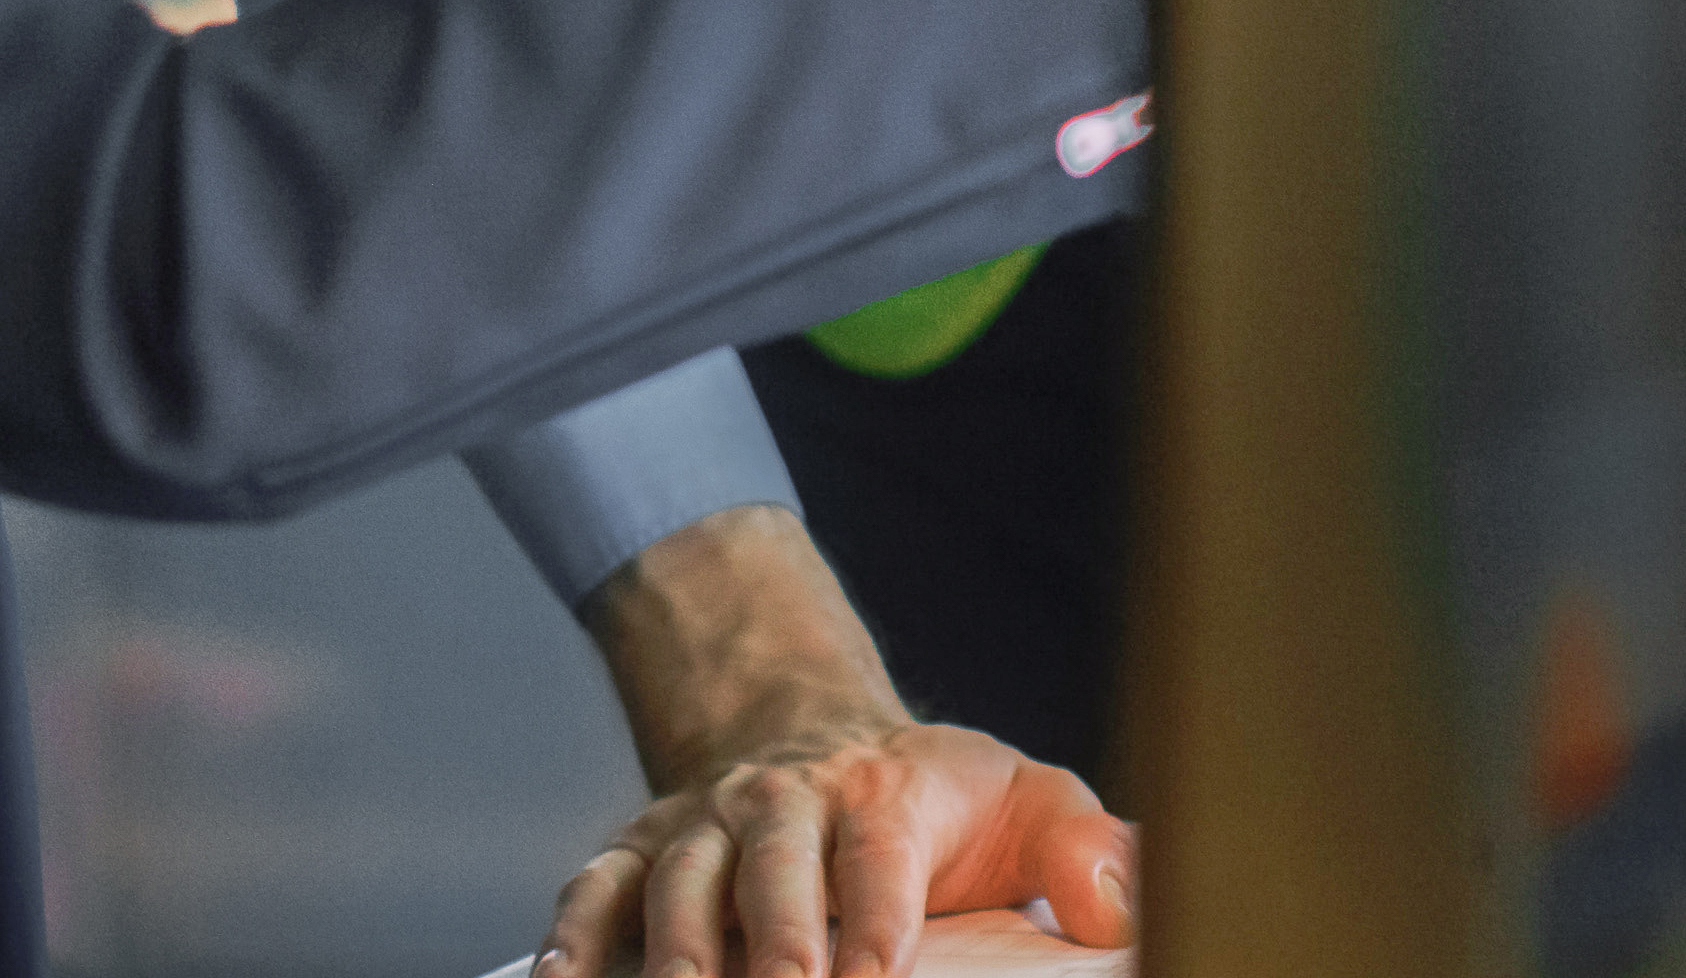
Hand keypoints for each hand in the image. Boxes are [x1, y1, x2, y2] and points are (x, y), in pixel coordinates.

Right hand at [543, 711, 1129, 977]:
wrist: (809, 731)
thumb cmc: (932, 796)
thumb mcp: (1029, 798)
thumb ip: (1088, 849)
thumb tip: (1112, 909)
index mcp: (881, 791)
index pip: (876, 852)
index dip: (872, 915)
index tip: (873, 977)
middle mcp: (779, 799)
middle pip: (768, 863)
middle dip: (770, 935)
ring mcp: (700, 823)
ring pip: (675, 877)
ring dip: (675, 944)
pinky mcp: (638, 846)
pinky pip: (593, 888)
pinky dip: (573, 937)